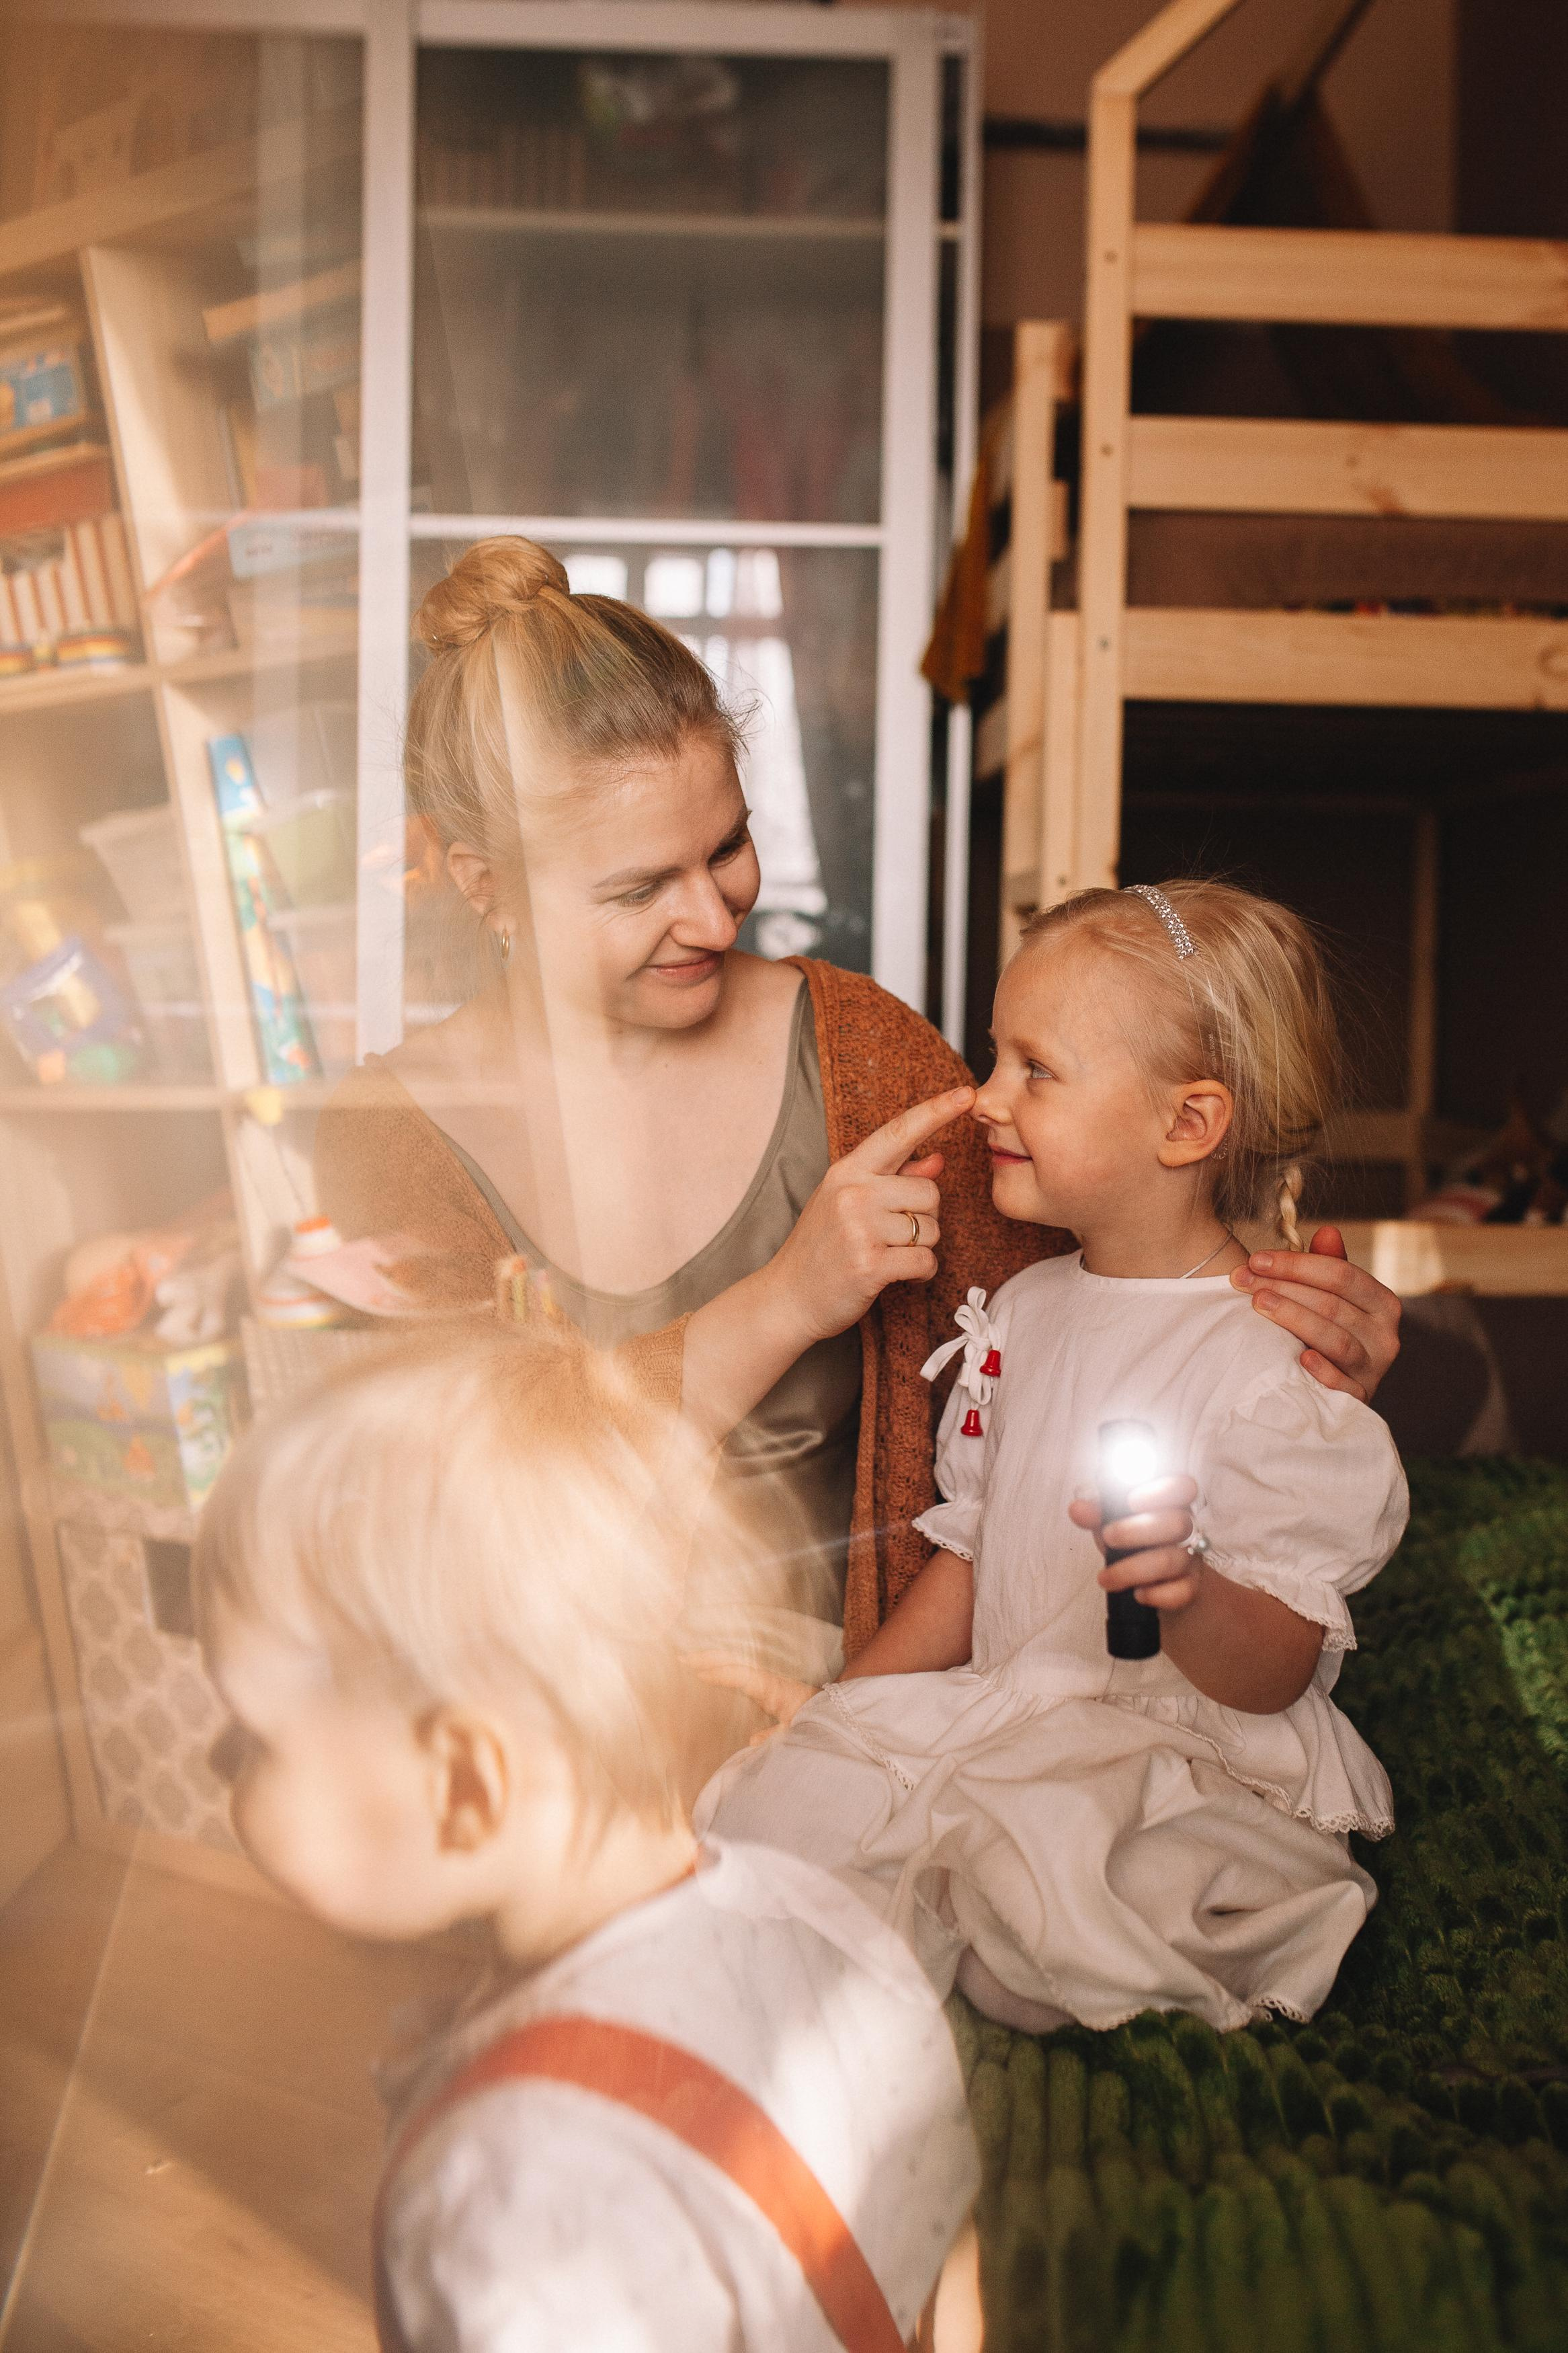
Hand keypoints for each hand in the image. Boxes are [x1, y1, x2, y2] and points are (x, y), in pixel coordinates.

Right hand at [688, 1655, 817, 1744]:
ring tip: (688, 1658)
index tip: (699, 1674)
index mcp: (771, 1687)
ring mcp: (765, 1676)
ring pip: (735, 1661)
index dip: (721, 1673)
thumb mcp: (795, 1732)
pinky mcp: (765, 1680)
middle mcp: (766, 1677)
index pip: (742, 1675)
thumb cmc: (814, 1720)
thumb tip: (750, 1742)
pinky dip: (723, 1665)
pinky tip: (709, 1666)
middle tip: (682, 1658)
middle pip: (734, 1661)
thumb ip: (774, 1738)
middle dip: (709, 1658)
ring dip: (713, 1659)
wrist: (834, 1709)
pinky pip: (740, 1668)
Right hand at [767, 1085, 975, 1343]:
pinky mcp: (870, 1264)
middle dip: (924, 1216)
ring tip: (888, 1254)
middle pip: (929, 1191)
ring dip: (921, 1246)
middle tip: (893, 1234)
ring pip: (932, 1228)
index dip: (936, 1111)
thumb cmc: (821, 1247)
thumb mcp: (848, 1203)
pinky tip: (899, 1275)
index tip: (967, 1094)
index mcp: (848, 1170)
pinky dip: (922, 1272)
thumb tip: (937, 1159)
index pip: (899, 1132)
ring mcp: (860, 1228)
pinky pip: (925, 1260)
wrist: (787, 1297)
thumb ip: (894, 1178)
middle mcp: (853, 1193)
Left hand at [1068, 1472, 1201, 1612]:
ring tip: (1105, 1578)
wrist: (1154, 1575)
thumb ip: (1096, 1512)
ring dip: (1132, 1570)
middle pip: (1177, 1523)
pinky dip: (1157, 1595)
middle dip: (1136, 1531)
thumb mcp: (1112, 1521)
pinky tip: (1138, 1594)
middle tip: (1108, 1537)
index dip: (1161, 1491)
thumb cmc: (1133, 1537)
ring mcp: (1191, 1557)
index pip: (1182, 1486)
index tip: (1130, 1500)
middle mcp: (1187, 1527)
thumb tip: (1077, 1508)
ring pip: (1172, 1560)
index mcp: (1171, 1502)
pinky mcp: (1191, 1585)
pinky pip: (1182, 1592)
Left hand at [1231, 1225, 1400, 1402]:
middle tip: (1244, 1281)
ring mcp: (1374, 1368)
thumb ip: (1330, 1266)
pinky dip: (1323, 1371)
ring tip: (1259, 1304)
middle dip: (1284, 1288)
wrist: (1343, 1388)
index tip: (1255, 1259)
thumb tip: (1328, 1231)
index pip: (1341, 1275)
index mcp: (1382, 1303)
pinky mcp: (1360, 1398)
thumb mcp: (1335, 1299)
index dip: (1296, 1264)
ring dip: (1295, 1318)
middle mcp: (1386, 1335)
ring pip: (1336, 1339)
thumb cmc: (1332, 1332)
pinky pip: (1343, 1384)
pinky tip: (1299, 1358)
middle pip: (1333, 1305)